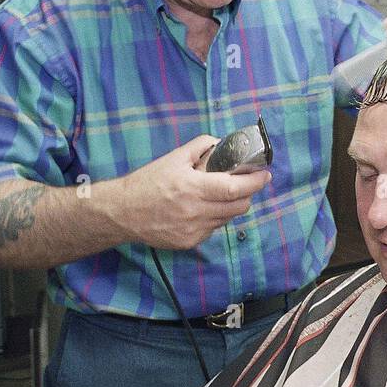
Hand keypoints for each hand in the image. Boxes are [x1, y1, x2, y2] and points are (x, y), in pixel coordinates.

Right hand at [113, 136, 271, 249]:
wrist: (122, 212)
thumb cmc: (147, 182)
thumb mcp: (173, 158)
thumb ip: (200, 147)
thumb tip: (222, 143)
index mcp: (193, 188)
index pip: (236, 188)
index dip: (255, 182)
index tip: (265, 175)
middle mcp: (196, 212)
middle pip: (239, 206)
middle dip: (247, 194)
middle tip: (243, 183)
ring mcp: (193, 230)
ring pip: (228, 218)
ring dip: (230, 206)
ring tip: (218, 195)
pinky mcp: (189, 242)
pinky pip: (213, 229)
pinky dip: (214, 218)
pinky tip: (200, 210)